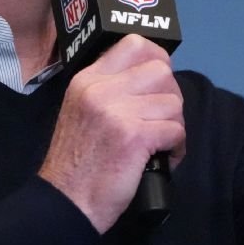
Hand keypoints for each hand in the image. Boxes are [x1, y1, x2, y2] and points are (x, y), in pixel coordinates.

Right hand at [40, 35, 185, 233]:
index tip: (158, 82)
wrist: (66, 201)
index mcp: (88, 78)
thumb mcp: (82, 110)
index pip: (135, 44)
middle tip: (161, 119)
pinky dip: (177, 146)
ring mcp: (117, 110)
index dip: (157, 59)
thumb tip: (151, 78)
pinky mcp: (134, 136)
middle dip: (170, 96)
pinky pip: (176, 129)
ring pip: (173, 102)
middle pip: (161, 71)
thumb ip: (109, 89)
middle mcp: (101, 88)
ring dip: (174, 125)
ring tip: (161, 142)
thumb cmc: (77, 161)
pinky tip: (165, 157)